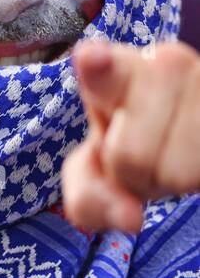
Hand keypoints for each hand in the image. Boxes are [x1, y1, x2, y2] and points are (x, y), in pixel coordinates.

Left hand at [62, 40, 199, 233]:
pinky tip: (191, 156)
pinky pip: (198, 176)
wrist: (190, 127)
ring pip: (172, 174)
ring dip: (165, 181)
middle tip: (141, 151)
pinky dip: (190, 184)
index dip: (98, 68)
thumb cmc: (131, 143)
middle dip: (128, 175)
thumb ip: (89, 197)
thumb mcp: (95, 167)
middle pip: (128, 157)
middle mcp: (165, 64)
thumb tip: (131, 219)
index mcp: (115, 68)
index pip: (105, 69)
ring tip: (167, 153)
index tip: (92, 59)